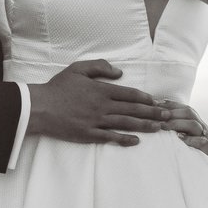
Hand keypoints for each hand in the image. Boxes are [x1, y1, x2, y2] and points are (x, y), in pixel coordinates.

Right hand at [27, 59, 176, 145]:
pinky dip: (124, 139)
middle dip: (152, 113)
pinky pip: (110, 137)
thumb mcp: (78, 68)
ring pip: (126, 123)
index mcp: (101, 89)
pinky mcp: (89, 134)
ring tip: (158, 128)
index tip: (156, 101)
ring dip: (144, 126)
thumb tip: (119, 72)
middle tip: (167, 116)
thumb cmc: (58, 87)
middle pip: (133, 110)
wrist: (39, 107)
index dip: (145, 98)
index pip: (129, 94)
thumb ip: (100, 67)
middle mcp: (103, 106)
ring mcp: (96, 121)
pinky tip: (136, 141)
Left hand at [155, 99, 207, 140]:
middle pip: (188, 112)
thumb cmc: (194, 137)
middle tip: (158, 115)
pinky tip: (179, 137)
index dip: (169, 104)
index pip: (182, 106)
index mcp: (194, 117)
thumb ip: (174, 117)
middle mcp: (199, 123)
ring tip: (164, 126)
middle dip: (172, 112)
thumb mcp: (186, 125)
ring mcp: (203, 134)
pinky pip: (199, 141)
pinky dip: (189, 139)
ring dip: (177, 124)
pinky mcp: (205, 145)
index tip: (154, 104)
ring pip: (193, 125)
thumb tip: (156, 107)